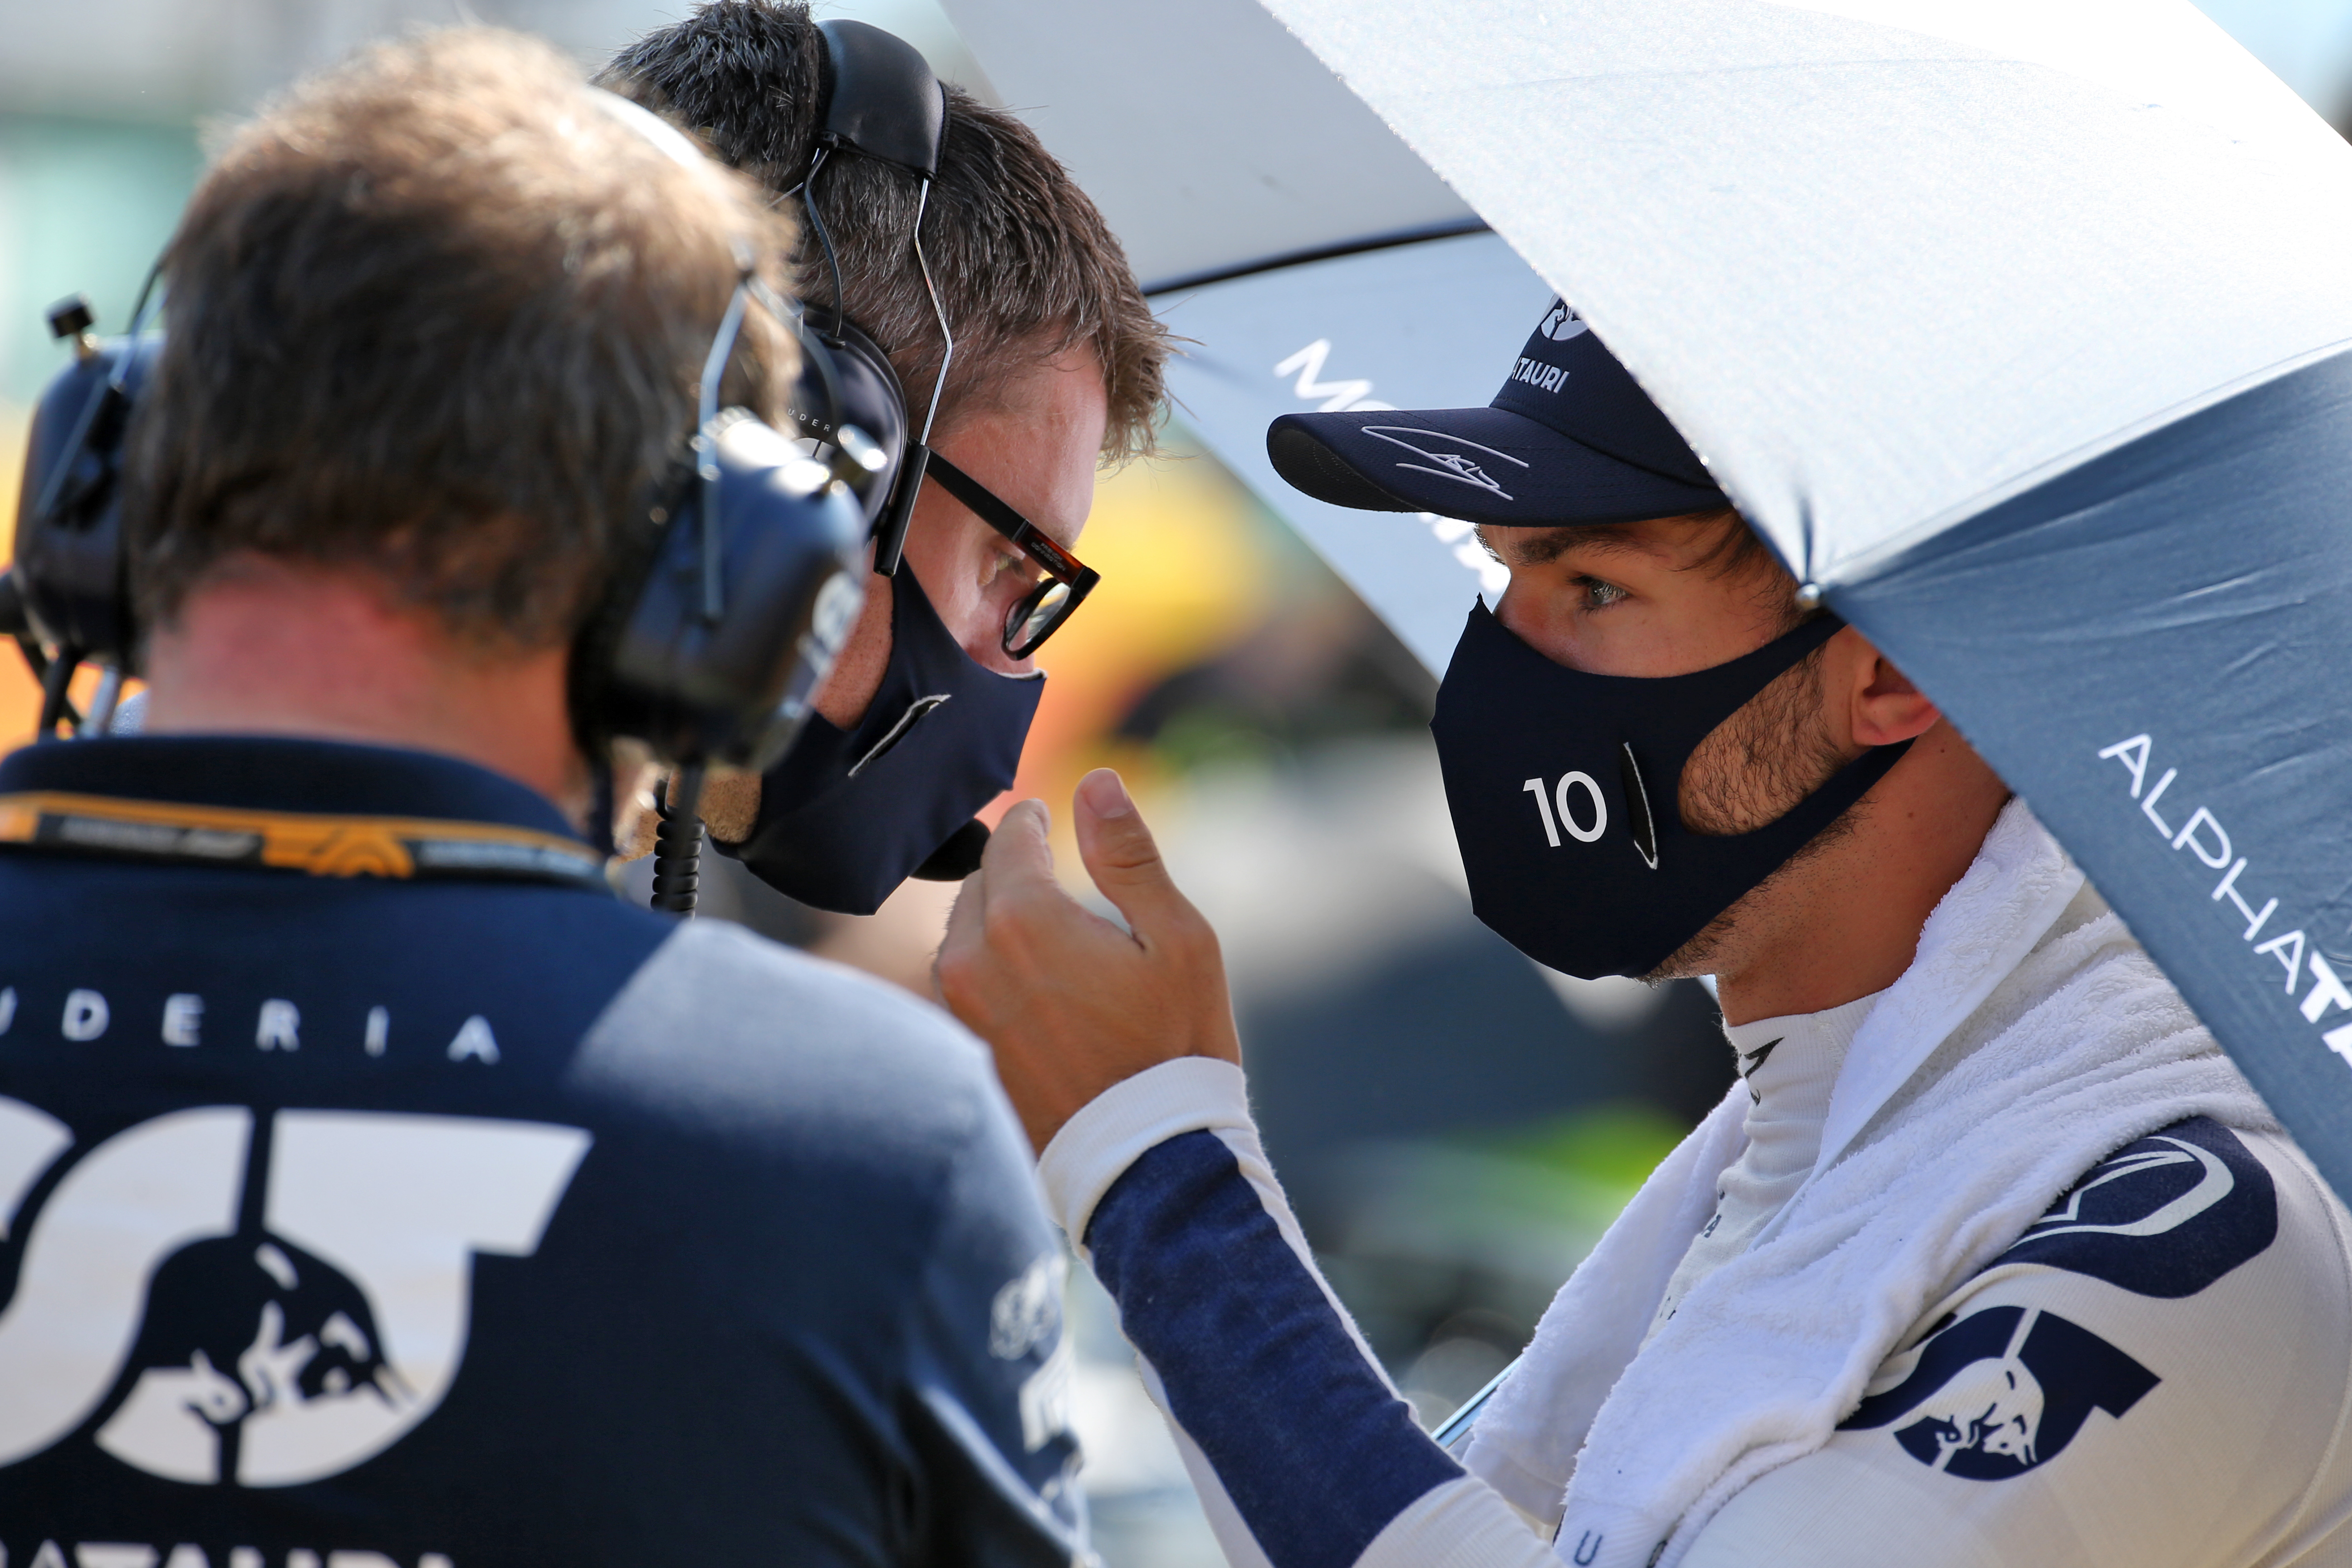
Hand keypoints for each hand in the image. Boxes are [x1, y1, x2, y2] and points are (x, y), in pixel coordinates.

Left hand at [936, 768, 1240, 1152]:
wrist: (1149, 1163)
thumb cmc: (1176, 1047)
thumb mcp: (1181, 939)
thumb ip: (1130, 855)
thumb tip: (1098, 781)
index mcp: (1024, 917)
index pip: (1010, 836)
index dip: (1035, 819)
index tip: (1051, 818)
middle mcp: (972, 957)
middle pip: (981, 883)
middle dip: (1018, 874)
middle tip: (1064, 885)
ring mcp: (959, 1009)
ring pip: (965, 933)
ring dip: (1001, 924)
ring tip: (1056, 942)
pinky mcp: (961, 1047)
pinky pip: (964, 984)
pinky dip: (993, 972)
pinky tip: (1040, 994)